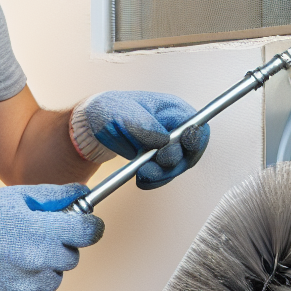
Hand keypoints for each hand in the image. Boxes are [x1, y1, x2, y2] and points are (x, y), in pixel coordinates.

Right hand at [0, 183, 103, 290]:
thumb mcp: (12, 197)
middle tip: (30, 238)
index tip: (83, 225)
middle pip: (71, 258)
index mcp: (43, 232)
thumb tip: (81, 193)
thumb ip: (53, 196)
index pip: (89, 232)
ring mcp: (28, 289)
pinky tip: (4, 275)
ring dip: (40, 270)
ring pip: (53, 281)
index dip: (88, 226)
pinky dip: (25, 290)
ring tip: (11, 257)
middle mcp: (40, 263)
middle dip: (58, 247)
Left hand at [69, 90, 208, 188]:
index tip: (184, 147)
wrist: (94, 125)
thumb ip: (145, 124)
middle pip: (190, 151)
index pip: (197, 125)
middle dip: (174, 161)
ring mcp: (167, 145)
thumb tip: (163, 139)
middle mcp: (174, 128)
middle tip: (156, 163)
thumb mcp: (123, 112)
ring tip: (144, 173)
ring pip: (177, 166)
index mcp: (171, 110)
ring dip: (162, 174)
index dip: (195, 139)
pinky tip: (142, 179)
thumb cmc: (109, 109)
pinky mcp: (157, 160)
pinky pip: (164, 175)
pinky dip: (154, 180)